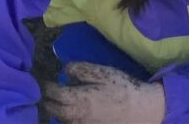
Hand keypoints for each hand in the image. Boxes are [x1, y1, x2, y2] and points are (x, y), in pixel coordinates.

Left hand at [41, 62, 166, 123]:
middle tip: (47, 95)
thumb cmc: (122, 87)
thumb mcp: (102, 72)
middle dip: (49, 102)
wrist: (141, 109)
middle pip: (56, 111)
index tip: (46, 82)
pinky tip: (71, 116)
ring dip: (57, 114)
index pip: (56, 94)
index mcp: (80, 98)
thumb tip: (64, 70)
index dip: (48, 87)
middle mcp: (79, 114)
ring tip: (56, 105)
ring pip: (64, 121)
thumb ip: (81, 70)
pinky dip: (68, 121)